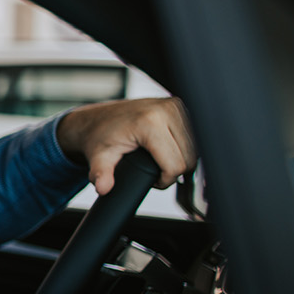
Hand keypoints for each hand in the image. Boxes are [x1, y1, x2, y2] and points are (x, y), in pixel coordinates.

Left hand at [57, 97, 195, 194]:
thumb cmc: (99, 136)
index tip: (152, 180)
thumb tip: (103, 188)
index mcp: (149, 122)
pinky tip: (170, 150)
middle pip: (188, 158)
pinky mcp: (179, 105)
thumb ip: (101, 174)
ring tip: (159, 160)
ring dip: (181, 160)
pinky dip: (185, 149)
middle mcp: (166, 110)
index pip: (175, 165)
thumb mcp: (99, 157)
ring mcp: (175, 106)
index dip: (165, 179)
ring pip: (195, 149)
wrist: (98, 118)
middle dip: (173, 171)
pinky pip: (194, 137)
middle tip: (153, 170)